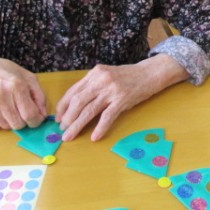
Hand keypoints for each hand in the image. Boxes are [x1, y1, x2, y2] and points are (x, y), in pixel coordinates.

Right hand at [0, 50, 46, 129]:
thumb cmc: (4, 72)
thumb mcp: (27, 76)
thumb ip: (39, 95)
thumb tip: (43, 114)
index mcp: (16, 85)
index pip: (30, 114)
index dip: (37, 120)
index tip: (37, 119)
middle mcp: (1, 96)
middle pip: (18, 124)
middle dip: (24, 121)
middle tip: (21, 111)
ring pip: (7, 127)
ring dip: (11, 120)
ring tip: (8, 106)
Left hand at [55, 54, 188, 141]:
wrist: (150, 73)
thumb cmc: (129, 76)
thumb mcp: (107, 75)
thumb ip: (93, 85)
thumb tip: (76, 104)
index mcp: (95, 73)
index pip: (73, 91)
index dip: (63, 106)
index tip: (58, 118)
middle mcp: (101, 80)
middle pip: (78, 102)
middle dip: (67, 118)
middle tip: (62, 130)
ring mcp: (111, 90)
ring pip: (89, 110)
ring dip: (77, 125)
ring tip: (69, 136)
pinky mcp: (122, 99)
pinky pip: (107, 116)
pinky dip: (100, 128)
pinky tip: (94, 137)